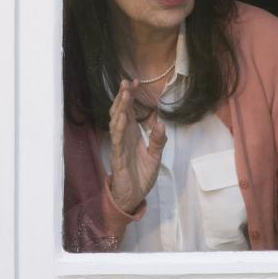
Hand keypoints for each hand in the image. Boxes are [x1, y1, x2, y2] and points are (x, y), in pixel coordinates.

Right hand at [109, 79, 166, 213]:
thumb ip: (158, 140)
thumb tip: (161, 123)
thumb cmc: (141, 175)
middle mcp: (124, 136)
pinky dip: (118, 127)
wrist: (134, 196)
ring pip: (116, 122)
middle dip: (123, 97)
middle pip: (121, 112)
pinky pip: (117, 139)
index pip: (130, 111)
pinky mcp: (117, 156)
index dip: (131, 97)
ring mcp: (119, 145)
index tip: (136, 82)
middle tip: (127, 82)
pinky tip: (121, 117)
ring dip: (120, 108)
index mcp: (132, 134)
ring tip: (124, 94)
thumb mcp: (155, 156)